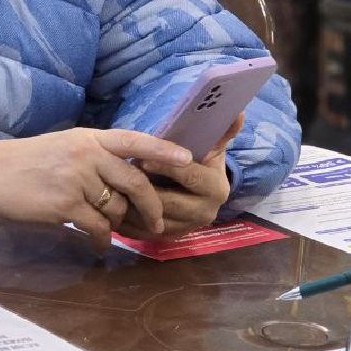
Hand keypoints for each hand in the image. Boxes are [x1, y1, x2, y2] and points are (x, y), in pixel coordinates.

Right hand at [0, 129, 192, 251]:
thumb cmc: (23, 163)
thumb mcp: (61, 148)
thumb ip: (93, 158)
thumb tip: (124, 182)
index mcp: (87, 137)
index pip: (134, 140)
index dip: (164, 149)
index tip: (188, 158)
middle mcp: (85, 154)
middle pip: (135, 180)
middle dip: (151, 205)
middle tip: (155, 222)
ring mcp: (75, 179)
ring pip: (116, 207)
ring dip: (118, 224)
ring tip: (110, 230)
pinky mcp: (64, 204)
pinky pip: (97, 226)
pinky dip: (101, 238)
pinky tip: (95, 242)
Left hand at [116, 114, 241, 239]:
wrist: (200, 190)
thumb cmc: (201, 160)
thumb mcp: (213, 145)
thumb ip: (223, 130)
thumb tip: (238, 111)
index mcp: (216, 188)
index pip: (189, 176)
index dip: (165, 167)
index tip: (142, 159)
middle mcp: (206, 213)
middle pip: (169, 203)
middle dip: (143, 190)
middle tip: (120, 176)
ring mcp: (188, 229)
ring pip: (154, 221)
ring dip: (131, 207)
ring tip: (111, 190)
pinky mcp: (171, 239)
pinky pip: (145, 234)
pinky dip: (128, 222)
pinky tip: (112, 207)